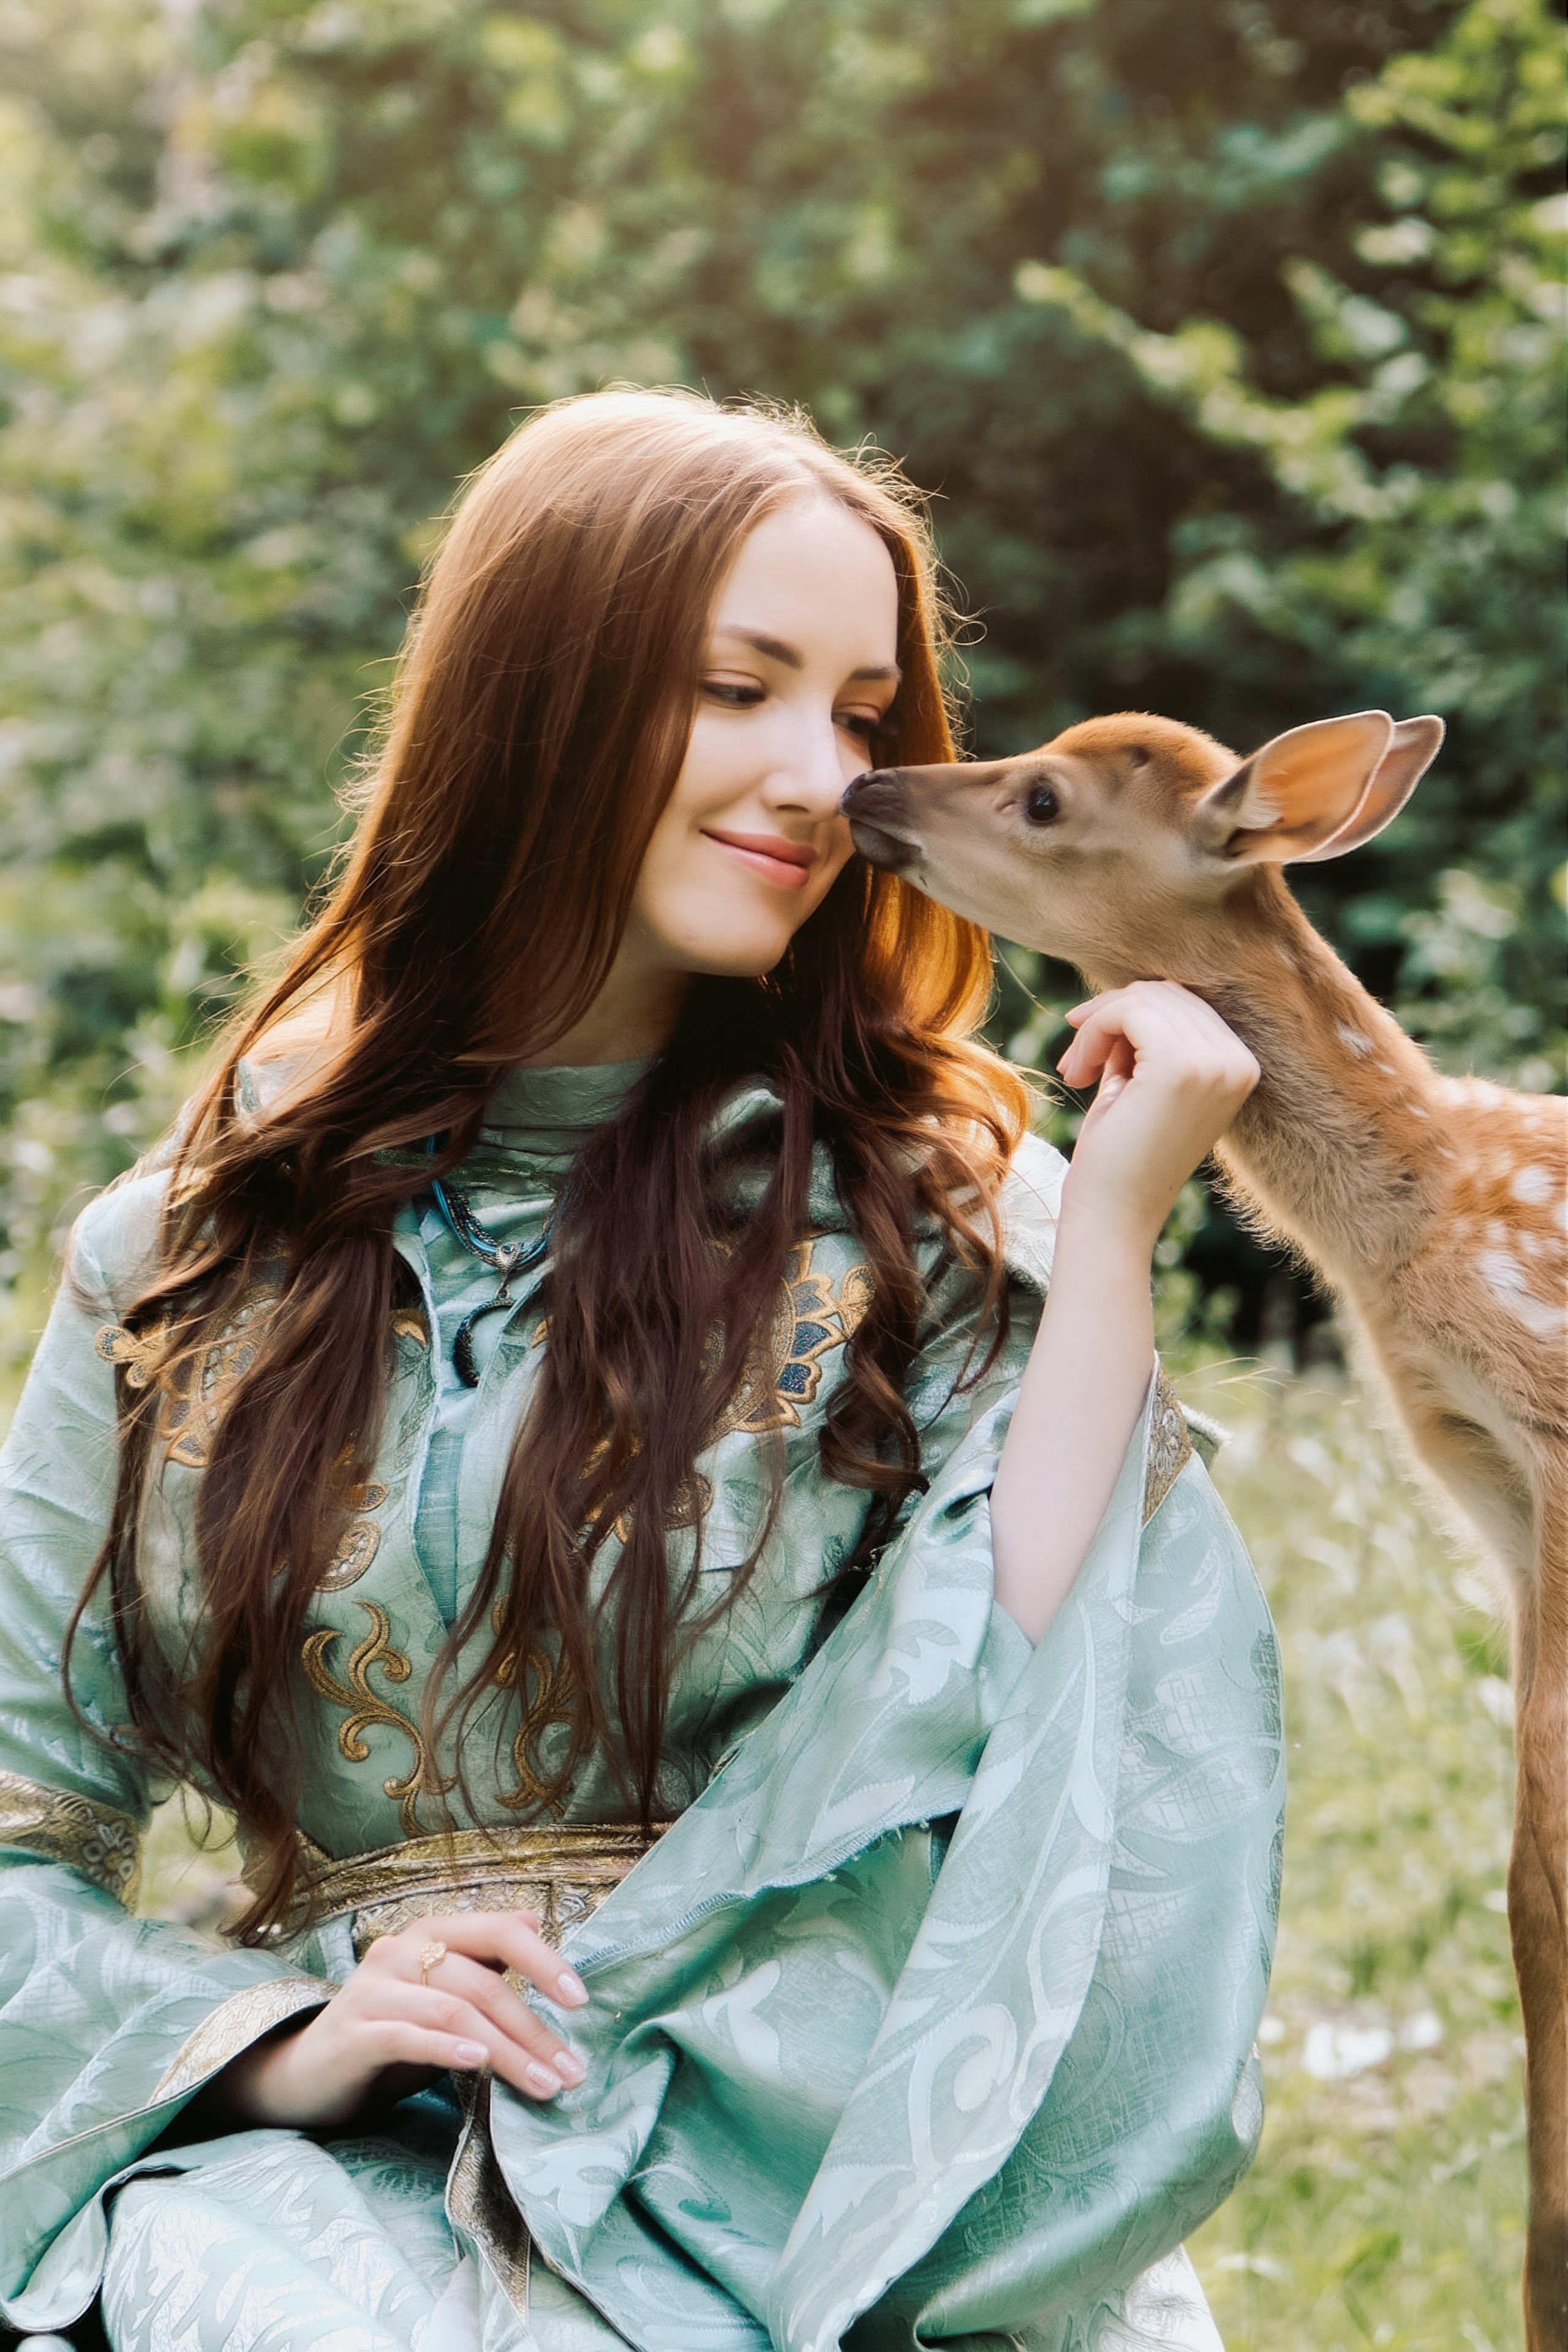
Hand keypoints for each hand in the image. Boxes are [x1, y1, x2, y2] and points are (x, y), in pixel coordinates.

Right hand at [211, 1909, 590, 2131]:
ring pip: (454, 2012)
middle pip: (482, 1982)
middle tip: (572, 2070)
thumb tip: (534, 1920)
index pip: (498, 1930)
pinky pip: (409, 2035)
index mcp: (429, 1932)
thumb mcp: (440, 1995)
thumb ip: (481, 1964)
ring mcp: (372, 1990)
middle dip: (534, 2028)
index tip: (581, 2000)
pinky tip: (479, 2064)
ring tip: (543, 2084)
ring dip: (507, 2051)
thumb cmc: (388, 2032)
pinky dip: (448, 2048)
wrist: (307, 2073)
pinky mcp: (352, 2033)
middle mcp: (400, 1951)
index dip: (544, 1960)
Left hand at [1056, 981, 1258, 1250]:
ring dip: (1097, 1027)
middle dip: (1110, 1017)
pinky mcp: (1181, 1065)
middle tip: (1076, 1062)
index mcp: (1241, 1066)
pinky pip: (1129, 1010)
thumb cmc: (1121, 1155)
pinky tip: (1078, 1071)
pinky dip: (1094, 1030)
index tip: (1089, 1051)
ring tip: (1076, 1069)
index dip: (1129, 1016)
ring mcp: (1215, 1063)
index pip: (1185, 1004)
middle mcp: (1239, 1061)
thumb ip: (1148, 1038)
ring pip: (1145, 999)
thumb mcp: (1143, 1082)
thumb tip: (1134, 990)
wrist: (1114, 1214)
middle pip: (1167, 995)